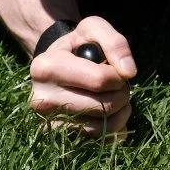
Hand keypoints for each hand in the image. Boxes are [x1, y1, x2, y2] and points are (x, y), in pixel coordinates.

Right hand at [29, 17, 136, 137]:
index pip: (100, 80)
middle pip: (103, 106)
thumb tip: (129, 73)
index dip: (118, 76)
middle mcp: (41, 99)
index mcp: (46, 67)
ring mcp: (47, 122)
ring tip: (116, 98)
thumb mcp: (93, 29)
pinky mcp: (57, 138)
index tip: (116, 69)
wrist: (55, 66)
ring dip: (120, 113)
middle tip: (119, 85)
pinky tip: (110, 113)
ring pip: (101, 127)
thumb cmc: (77, 46)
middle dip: (122, 94)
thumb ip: (115, 42)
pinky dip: (112, 129)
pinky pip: (96, 140)